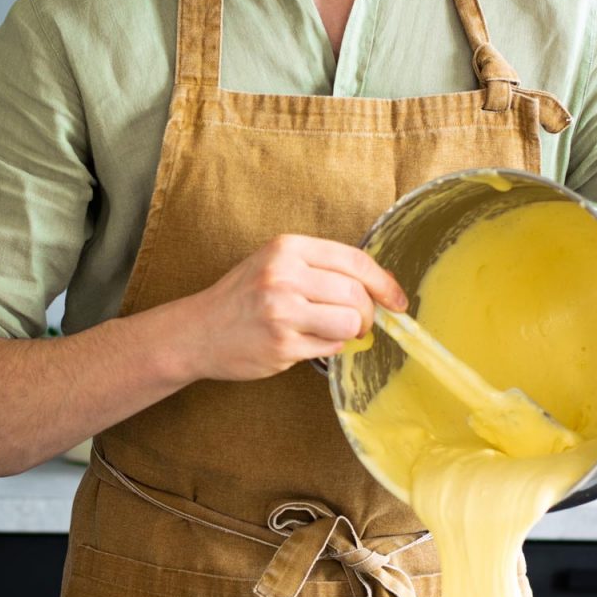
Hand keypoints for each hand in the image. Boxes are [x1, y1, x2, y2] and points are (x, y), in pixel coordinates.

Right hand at [185, 234, 406, 381]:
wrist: (198, 331)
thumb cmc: (243, 298)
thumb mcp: (276, 264)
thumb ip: (320, 269)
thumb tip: (377, 289)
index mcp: (287, 248)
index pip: (354, 261)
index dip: (384, 283)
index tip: (398, 300)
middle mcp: (284, 276)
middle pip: (356, 295)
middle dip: (369, 314)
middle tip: (362, 323)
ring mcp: (282, 313)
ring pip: (349, 324)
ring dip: (352, 333)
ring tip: (335, 333)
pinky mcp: (282, 346)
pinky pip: (330, 348)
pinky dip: (328, 348)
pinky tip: (307, 342)